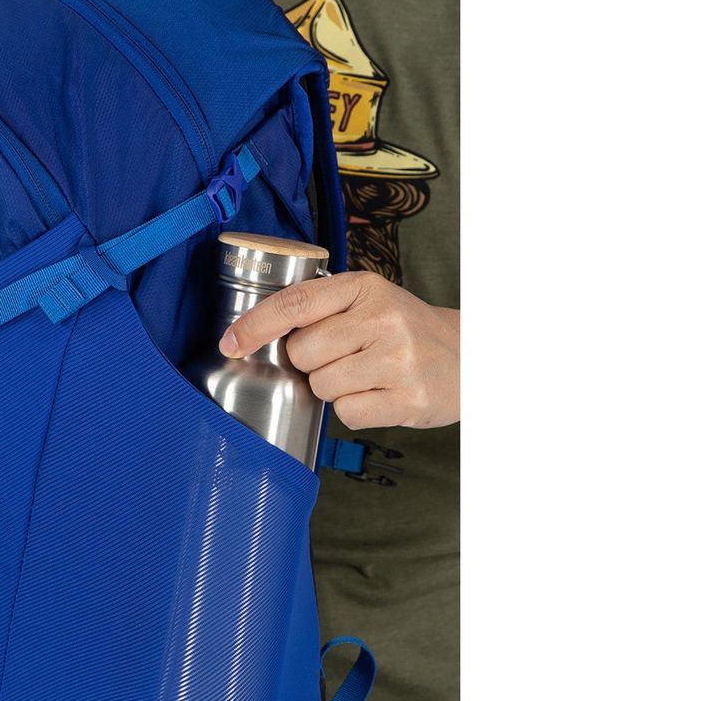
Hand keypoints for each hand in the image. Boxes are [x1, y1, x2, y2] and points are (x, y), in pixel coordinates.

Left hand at [219, 271, 459, 429]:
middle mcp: (382, 318)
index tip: (229, 342)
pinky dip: (356, 410)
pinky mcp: (408, 397)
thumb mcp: (369, 301)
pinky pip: (348, 413)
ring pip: (322, 386)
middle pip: (302, 353)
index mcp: (364, 288)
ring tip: (367, 375)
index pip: (295, 303)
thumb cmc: (405, 330)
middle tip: (346, 357)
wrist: (471, 356)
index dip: (255, 325)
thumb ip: (320, 309)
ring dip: (334, 388)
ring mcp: (398, 359)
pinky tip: (380, 395)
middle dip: (312, 363)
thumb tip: (253, 334)